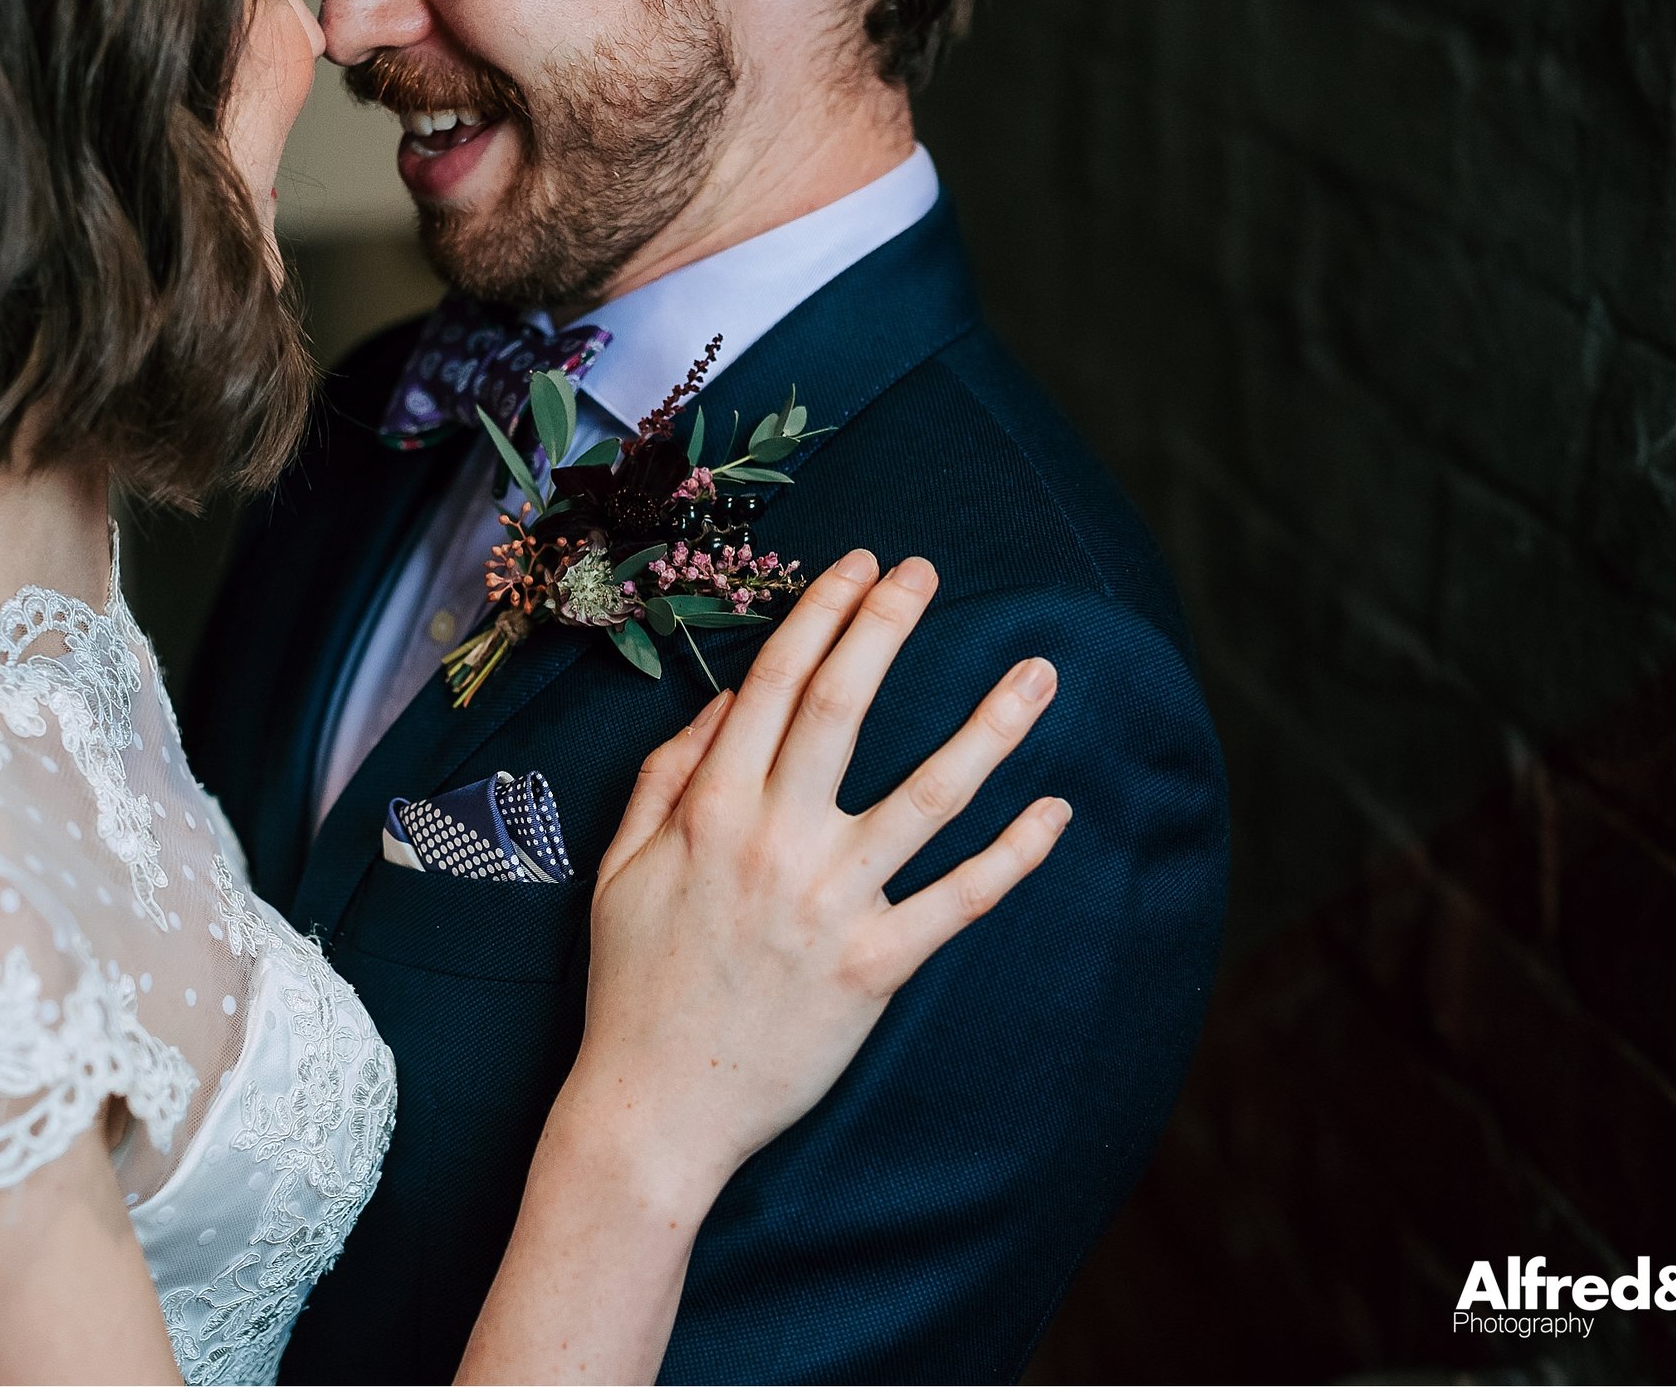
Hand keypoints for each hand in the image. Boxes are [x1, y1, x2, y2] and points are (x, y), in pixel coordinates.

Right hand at [563, 550, 1067, 1204]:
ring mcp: (832, 905)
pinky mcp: (875, 967)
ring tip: (1038, 674)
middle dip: (886, 627)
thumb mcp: (620, 869)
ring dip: (989, 729)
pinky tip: (1055, 810)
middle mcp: (776, 844)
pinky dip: (1012, 855)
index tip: (857, 565)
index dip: (818, 616)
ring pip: (926, 796)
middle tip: (927, 570)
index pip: (771, 687)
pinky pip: (958, 899)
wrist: (655, 1109)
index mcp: (709, 813)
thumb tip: (721, 702)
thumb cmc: (633, 986)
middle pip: (842, 710)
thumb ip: (667, 777)